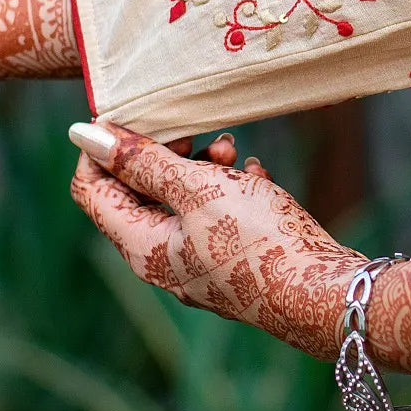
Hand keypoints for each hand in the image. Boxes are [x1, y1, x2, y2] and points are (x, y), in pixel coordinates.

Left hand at [69, 123, 364, 360]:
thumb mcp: (199, 188)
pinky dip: (228, 190)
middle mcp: (162, 262)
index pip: (91, 190)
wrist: (324, 293)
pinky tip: (255, 176)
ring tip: (232, 150)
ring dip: (201, 168)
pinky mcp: (232, 264)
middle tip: (192, 130)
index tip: (133, 118)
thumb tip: (86, 136)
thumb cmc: (259, 241)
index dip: (103, 149)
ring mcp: (198, 266)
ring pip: (181, 203)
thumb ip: (142, 162)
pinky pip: (215, 218)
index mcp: (142, 246)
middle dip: (162, 154)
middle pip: (138, 195)